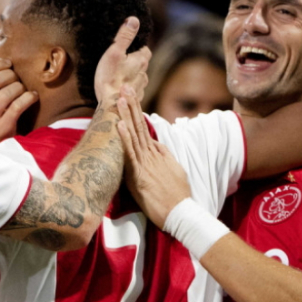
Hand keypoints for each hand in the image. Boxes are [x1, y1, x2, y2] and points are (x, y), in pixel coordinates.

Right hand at [94, 17, 150, 107]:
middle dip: (135, 62)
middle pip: (143, 64)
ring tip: (120, 77)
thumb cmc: (109, 78)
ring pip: (140, 78)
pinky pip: (136, 91)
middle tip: (122, 62)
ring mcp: (141, 88)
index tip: (128, 50)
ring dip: (133, 76)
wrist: (110, 105)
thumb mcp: (114, 53)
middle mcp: (144, 74)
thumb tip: (134, 20)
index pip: (145, 50)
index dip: (138, 49)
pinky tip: (121, 90)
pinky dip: (131, 89)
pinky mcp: (136, 99)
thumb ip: (124, 36)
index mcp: (140, 61)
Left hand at [115, 91, 189, 228]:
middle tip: (125, 87)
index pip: (145, 130)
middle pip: (140, 126)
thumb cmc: (178, 198)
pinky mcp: (140, 175)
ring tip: (120, 97)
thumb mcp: (174, 173)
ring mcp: (146, 164)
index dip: (137, 114)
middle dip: (132, 106)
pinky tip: (120, 124)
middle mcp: (152, 155)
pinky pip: (131, 153)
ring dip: (127, 115)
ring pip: (135, 135)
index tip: (130, 98)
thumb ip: (165, 159)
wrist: (182, 214)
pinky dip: (125, 138)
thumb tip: (159, 148)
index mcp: (159, 154)